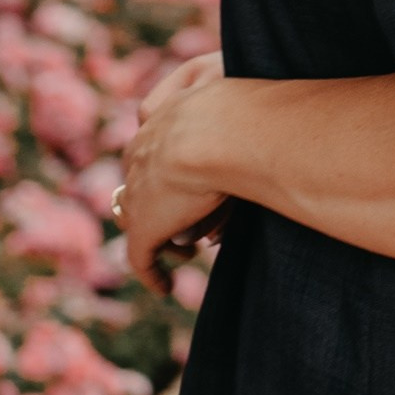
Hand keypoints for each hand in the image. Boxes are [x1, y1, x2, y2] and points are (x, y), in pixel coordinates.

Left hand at [119, 52, 232, 299]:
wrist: (216, 130)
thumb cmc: (239, 112)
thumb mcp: (236, 105)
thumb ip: (237, 125)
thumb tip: (257, 143)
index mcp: (156, 126)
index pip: (149, 152)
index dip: (167, 173)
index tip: (189, 185)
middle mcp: (139, 157)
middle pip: (136, 187)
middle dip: (155, 204)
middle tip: (183, 221)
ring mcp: (138, 193)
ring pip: (137, 221)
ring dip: (159, 238)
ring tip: (186, 250)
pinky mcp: (144, 228)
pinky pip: (141, 259)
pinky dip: (152, 275)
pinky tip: (166, 289)